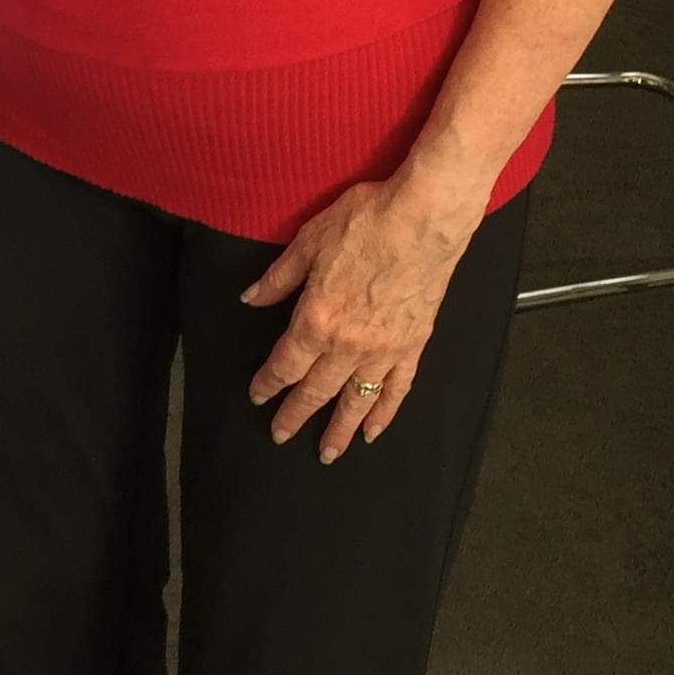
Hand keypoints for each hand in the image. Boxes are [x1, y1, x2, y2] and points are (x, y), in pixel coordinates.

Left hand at [241, 176, 485, 462]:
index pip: (285, 363)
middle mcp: (347, 346)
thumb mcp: (309, 241)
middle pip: (316, 391)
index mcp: (316, 320)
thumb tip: (249, 299)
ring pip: (355, 401)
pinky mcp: (412, 346)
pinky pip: (395, 390)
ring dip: (339, 430)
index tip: (257, 396)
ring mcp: (383, 351)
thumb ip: (279, 277)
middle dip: (295, 415)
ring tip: (327, 454)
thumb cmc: (365, 222)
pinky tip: (374, 431)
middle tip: (279, 436)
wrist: (424, 220)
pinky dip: (384, 414)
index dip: (268, 382)